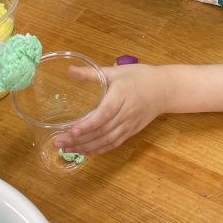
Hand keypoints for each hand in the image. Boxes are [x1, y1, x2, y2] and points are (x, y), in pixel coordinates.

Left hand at [53, 64, 169, 154]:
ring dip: (86, 147)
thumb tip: (70, 71)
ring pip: (107, 140)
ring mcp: (129, 125)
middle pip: (102, 130)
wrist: (164, 89)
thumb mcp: (116, 71)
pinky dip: (99, 150)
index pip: (105, 113)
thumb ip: (92, 73)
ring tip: (66, 149)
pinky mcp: (131, 132)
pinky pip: (114, 144)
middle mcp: (126, 113)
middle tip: (58, 142)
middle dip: (80, 139)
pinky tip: (84, 152)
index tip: (72, 130)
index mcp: (122, 95)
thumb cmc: (139, 77)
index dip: (89, 124)